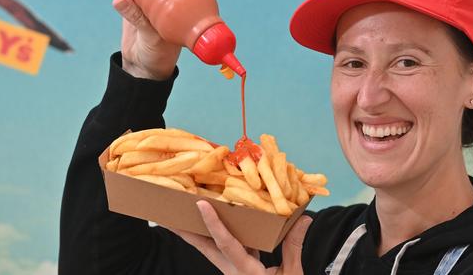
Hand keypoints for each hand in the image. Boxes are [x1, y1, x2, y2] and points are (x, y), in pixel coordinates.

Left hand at [170, 201, 311, 274]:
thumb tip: (303, 218)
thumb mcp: (292, 274)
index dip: (214, 224)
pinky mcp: (238, 271)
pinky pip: (224, 251)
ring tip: (181, 218)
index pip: (226, 244)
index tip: (201, 205)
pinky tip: (216, 225)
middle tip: (168, 216)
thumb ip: (294, 246)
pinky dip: (218, 237)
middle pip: (205, 249)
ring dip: (196, 235)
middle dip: (186, 233)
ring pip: (211, 250)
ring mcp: (233, 272)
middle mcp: (233, 272)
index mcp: (246, 273)